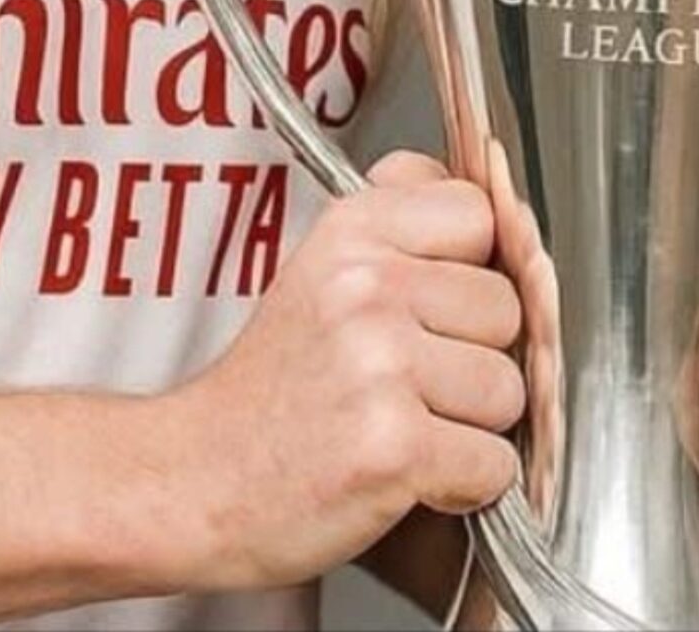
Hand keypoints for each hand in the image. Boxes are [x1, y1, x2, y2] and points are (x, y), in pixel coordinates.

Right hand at [148, 152, 524, 588]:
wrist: (188, 483)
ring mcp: (382, 362)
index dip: (475, 269)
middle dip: (476, 356)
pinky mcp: (394, 445)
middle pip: (507, 308)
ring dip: (472, 427)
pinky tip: (407, 476)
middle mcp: (369, 284)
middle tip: (406, 383)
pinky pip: (493, 464)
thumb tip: (507, 212)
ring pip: (509, 389)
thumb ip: (407, 226)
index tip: (439, 308)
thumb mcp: (323, 270)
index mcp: (354, 229)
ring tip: (404, 428)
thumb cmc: (269, 389)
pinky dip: (464, 487)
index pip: (482, 216)